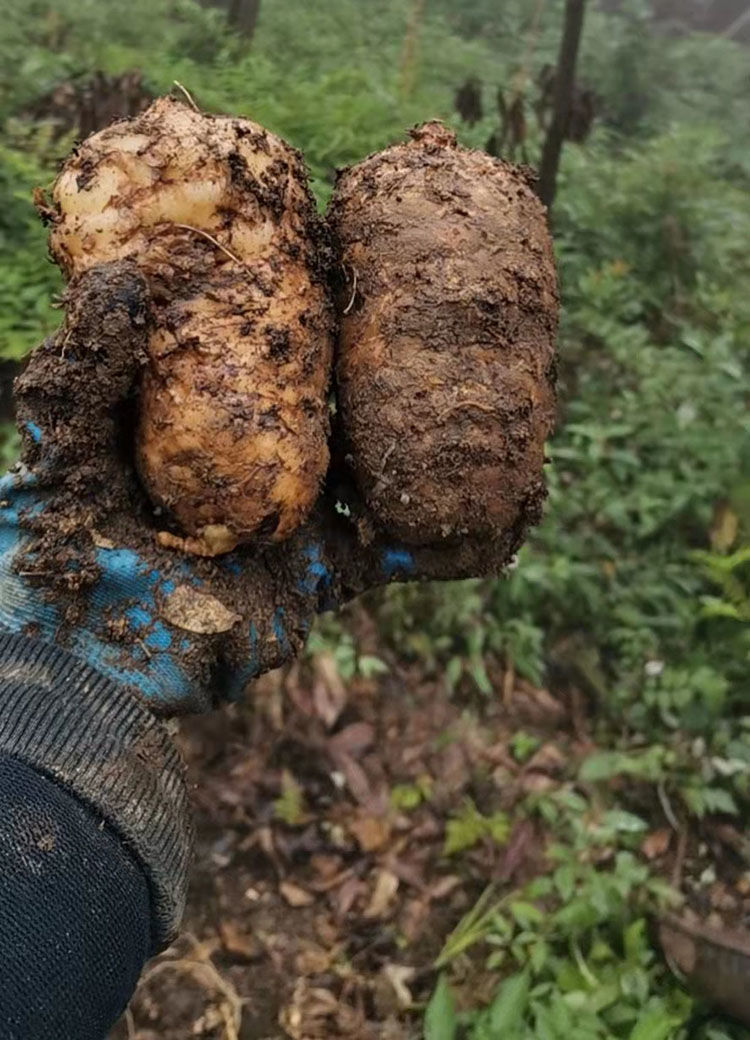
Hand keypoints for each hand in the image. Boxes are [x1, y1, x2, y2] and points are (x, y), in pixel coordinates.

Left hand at [0, 262, 517, 713]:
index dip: (335, 311)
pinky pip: (403, 555)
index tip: (377, 257)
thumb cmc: (49, 544)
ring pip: (394, 475)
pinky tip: (510, 502)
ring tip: (512, 394)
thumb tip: (123, 271)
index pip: (291, 355)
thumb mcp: (64, 438)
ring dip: (451, 443)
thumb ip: (93, 360)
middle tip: (462, 311)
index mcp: (220, 423)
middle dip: (412, 368)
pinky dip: (457, 535)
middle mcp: (271, 467)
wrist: (71, 661)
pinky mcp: (327, 580)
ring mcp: (304, 522)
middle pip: (357, 407)